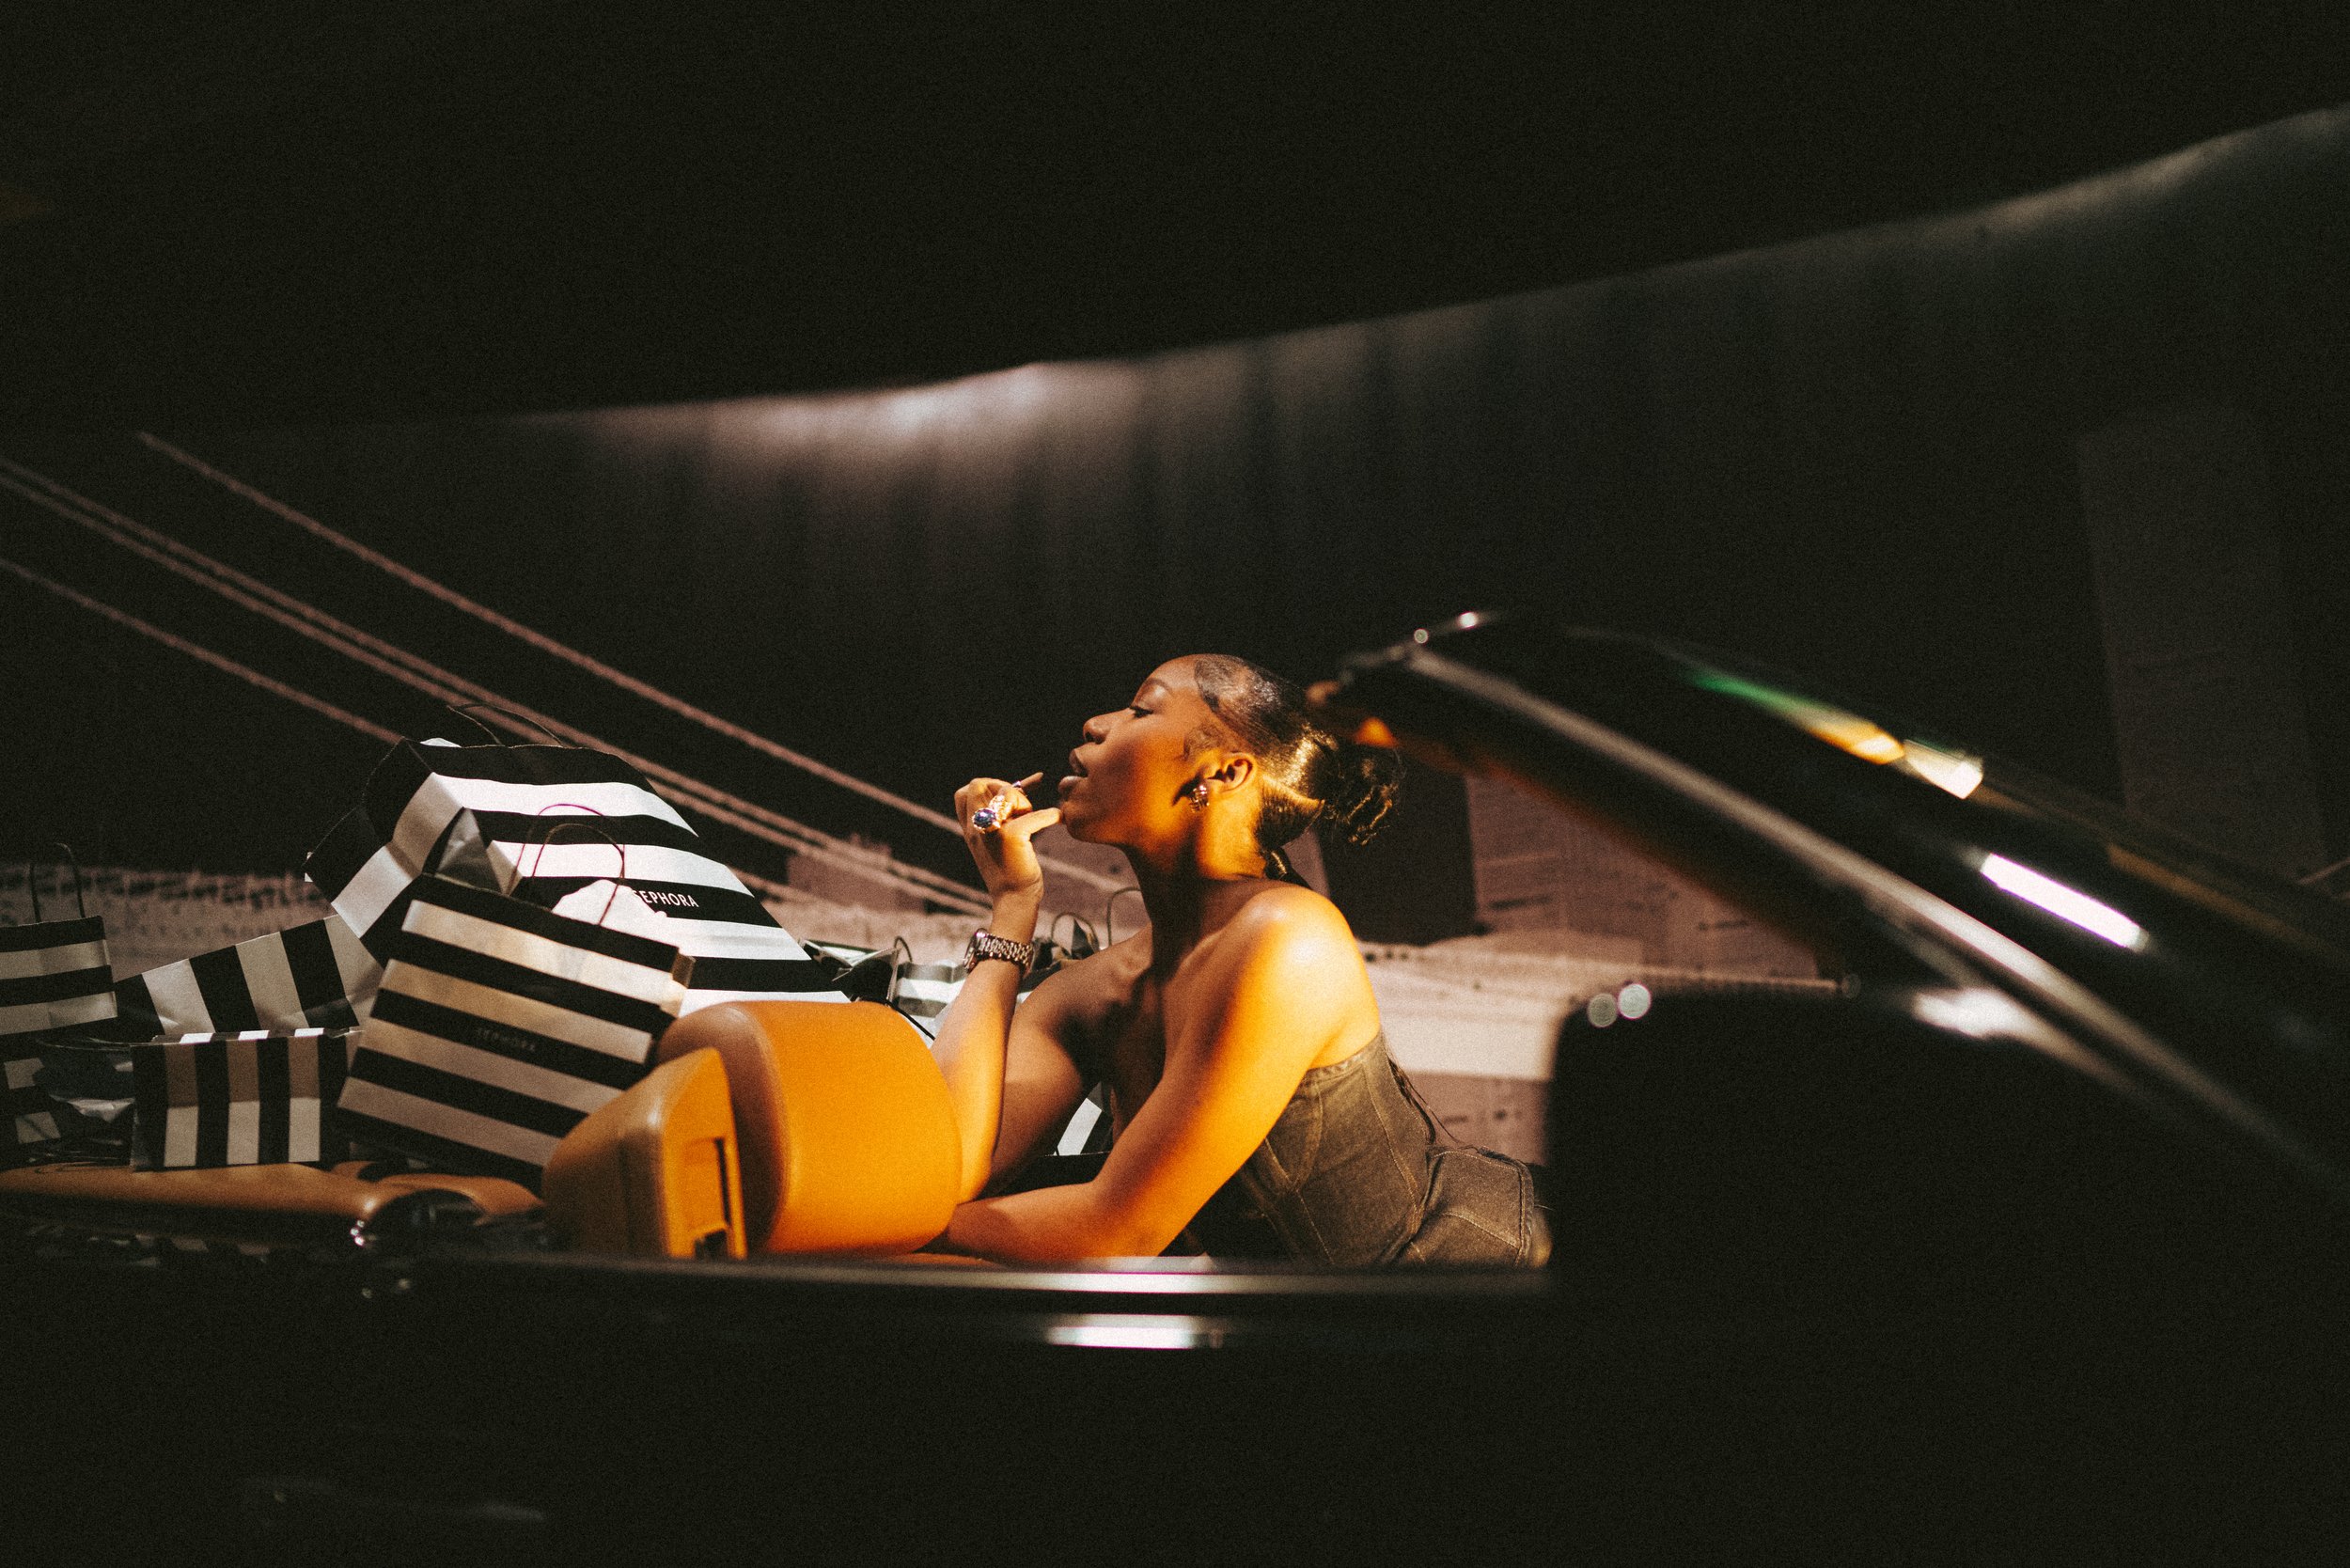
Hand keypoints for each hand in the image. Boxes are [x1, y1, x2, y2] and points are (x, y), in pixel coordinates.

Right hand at [954, 773, 1061, 900]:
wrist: (1015, 901)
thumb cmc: (1013, 870)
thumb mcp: (1003, 837)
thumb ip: (1008, 812)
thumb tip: (1032, 781)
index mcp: (972, 829)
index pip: (963, 792)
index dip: (986, 786)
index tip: (1008, 798)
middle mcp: (977, 828)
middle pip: (978, 784)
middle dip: (1003, 787)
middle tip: (1019, 808)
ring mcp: (992, 831)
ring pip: (1006, 792)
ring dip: (1023, 801)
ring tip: (1031, 820)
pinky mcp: (1012, 838)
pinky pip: (1034, 814)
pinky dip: (1050, 814)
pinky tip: (1058, 819)